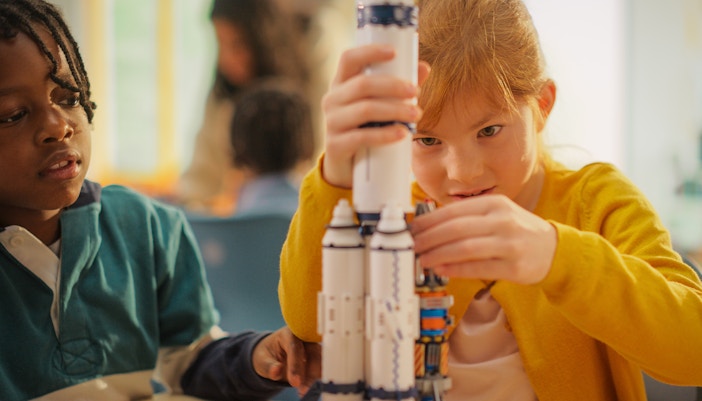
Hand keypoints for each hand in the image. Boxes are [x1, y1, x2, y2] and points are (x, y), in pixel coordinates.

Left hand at [252, 327, 320, 395]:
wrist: (273, 355)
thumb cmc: (267, 354)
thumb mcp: (261, 359)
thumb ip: (269, 366)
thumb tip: (276, 371)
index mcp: (289, 333)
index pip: (295, 347)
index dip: (295, 365)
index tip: (294, 382)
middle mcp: (305, 338)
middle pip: (313, 353)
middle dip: (310, 373)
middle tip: (303, 390)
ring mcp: (314, 347)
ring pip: (321, 362)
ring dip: (315, 378)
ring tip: (305, 391)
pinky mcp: (318, 358)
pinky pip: (321, 369)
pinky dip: (317, 380)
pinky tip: (309, 389)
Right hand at [321, 44, 428, 187]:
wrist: (348, 167)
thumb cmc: (367, 127)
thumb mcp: (380, 105)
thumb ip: (400, 87)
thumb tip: (424, 68)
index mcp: (341, 83)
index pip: (349, 58)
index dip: (370, 52)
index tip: (395, 52)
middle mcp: (332, 99)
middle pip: (362, 85)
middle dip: (392, 86)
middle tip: (416, 92)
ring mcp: (331, 122)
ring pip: (365, 110)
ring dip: (394, 110)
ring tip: (417, 115)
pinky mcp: (335, 145)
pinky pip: (362, 137)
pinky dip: (385, 134)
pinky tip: (402, 133)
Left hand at [411, 194, 556, 284]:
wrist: (553, 249)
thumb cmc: (517, 232)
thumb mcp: (496, 215)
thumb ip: (466, 219)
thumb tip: (428, 229)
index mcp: (494, 204)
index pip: (453, 211)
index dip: (428, 221)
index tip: (412, 230)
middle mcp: (502, 220)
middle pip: (456, 228)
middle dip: (429, 238)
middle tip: (413, 246)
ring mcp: (509, 243)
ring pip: (465, 248)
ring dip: (439, 255)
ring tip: (423, 260)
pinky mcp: (514, 266)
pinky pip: (478, 268)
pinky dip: (456, 269)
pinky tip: (442, 270)